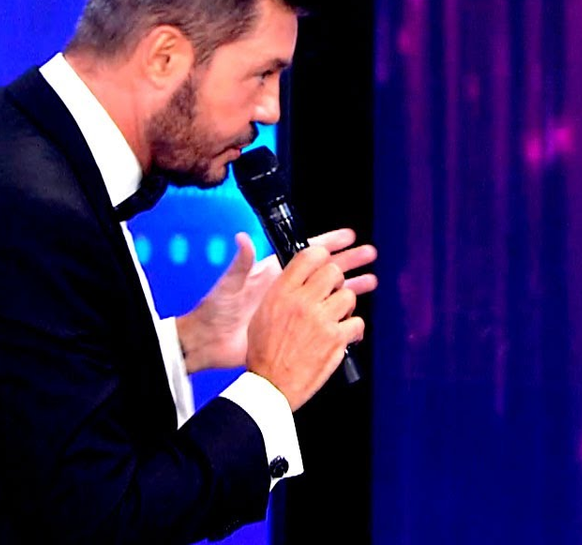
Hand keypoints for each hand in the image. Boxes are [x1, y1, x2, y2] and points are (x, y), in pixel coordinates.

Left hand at [178, 228, 377, 372]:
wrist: (209, 345)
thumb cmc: (216, 313)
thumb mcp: (228, 286)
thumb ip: (240, 263)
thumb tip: (243, 237)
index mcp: (276, 273)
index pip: (309, 254)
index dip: (330, 243)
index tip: (350, 236)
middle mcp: (289, 289)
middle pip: (326, 271)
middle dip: (349, 261)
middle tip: (370, 255)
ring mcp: (294, 309)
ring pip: (330, 294)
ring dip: (351, 286)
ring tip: (372, 281)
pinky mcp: (296, 329)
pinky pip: (324, 319)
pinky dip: (341, 315)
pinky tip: (356, 314)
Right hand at [246, 245, 364, 409]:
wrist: (269, 385)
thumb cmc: (263, 352)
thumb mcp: (263, 313)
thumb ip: (283, 291)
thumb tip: (300, 276)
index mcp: (281, 292)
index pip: (308, 256)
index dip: (323, 253)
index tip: (328, 258)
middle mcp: (302, 301)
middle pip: (333, 271)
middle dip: (337, 280)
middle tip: (335, 290)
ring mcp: (321, 319)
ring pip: (348, 296)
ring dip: (347, 305)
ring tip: (339, 316)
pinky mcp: (336, 339)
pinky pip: (357, 323)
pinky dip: (354, 330)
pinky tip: (347, 335)